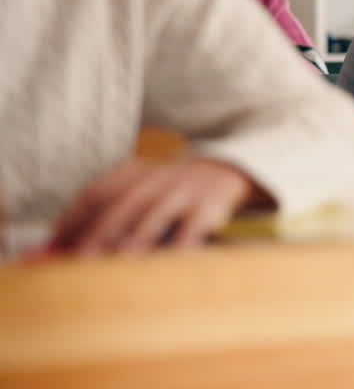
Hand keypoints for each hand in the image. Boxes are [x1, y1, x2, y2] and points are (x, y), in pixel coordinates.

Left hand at [50, 158, 266, 254]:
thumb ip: (102, 214)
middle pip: (123, 203)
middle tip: (82, 257)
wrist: (224, 169)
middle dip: (101, 231)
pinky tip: (172, 260)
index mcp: (132, 173)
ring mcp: (183, 190)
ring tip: (121, 261)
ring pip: (155, 213)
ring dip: (137, 237)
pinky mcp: (209, 204)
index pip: (96, 192)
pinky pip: (194, 225)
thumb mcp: (138, 188)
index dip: (73, 218)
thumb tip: (55, 249)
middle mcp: (155, 178)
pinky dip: (183, 242)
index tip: (53, 245)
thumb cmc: (168, 191)